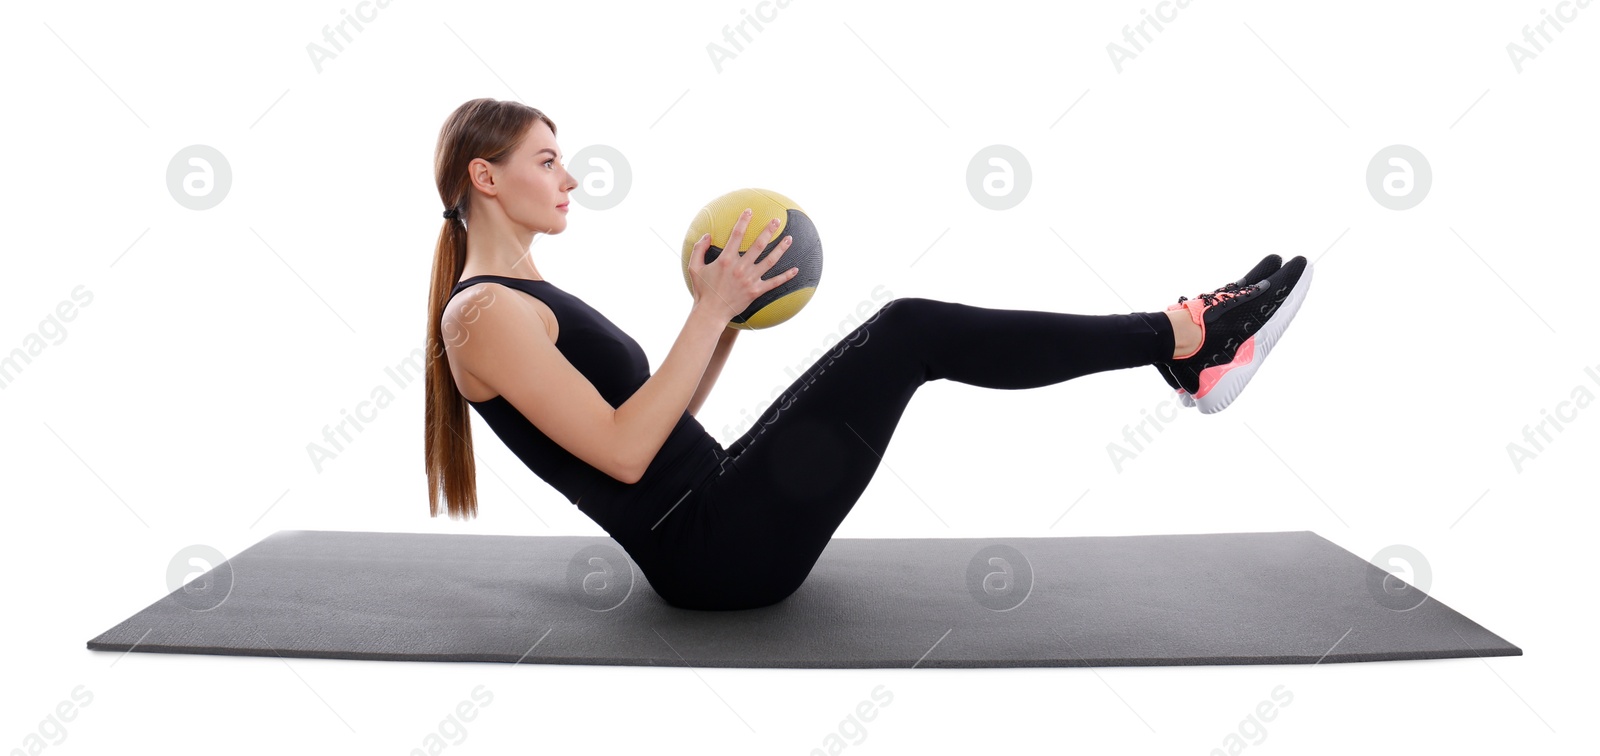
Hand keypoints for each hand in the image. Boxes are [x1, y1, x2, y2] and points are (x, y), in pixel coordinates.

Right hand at [687, 208, 797, 323]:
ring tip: (789, 238)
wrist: (711, 313)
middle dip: (768, 230)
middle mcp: (740, 267)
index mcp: (726, 259)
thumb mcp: (694, 268)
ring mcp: (750, 279)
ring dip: (781, 248)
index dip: (744, 220)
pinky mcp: (756, 291)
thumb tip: (707, 235)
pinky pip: (774, 282)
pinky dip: (786, 276)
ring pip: (770, 260)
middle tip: (777, 220)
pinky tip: (795, 270)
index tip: (750, 211)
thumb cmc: (702, 290)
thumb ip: (698, 249)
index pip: (737, 234)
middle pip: (759, 244)